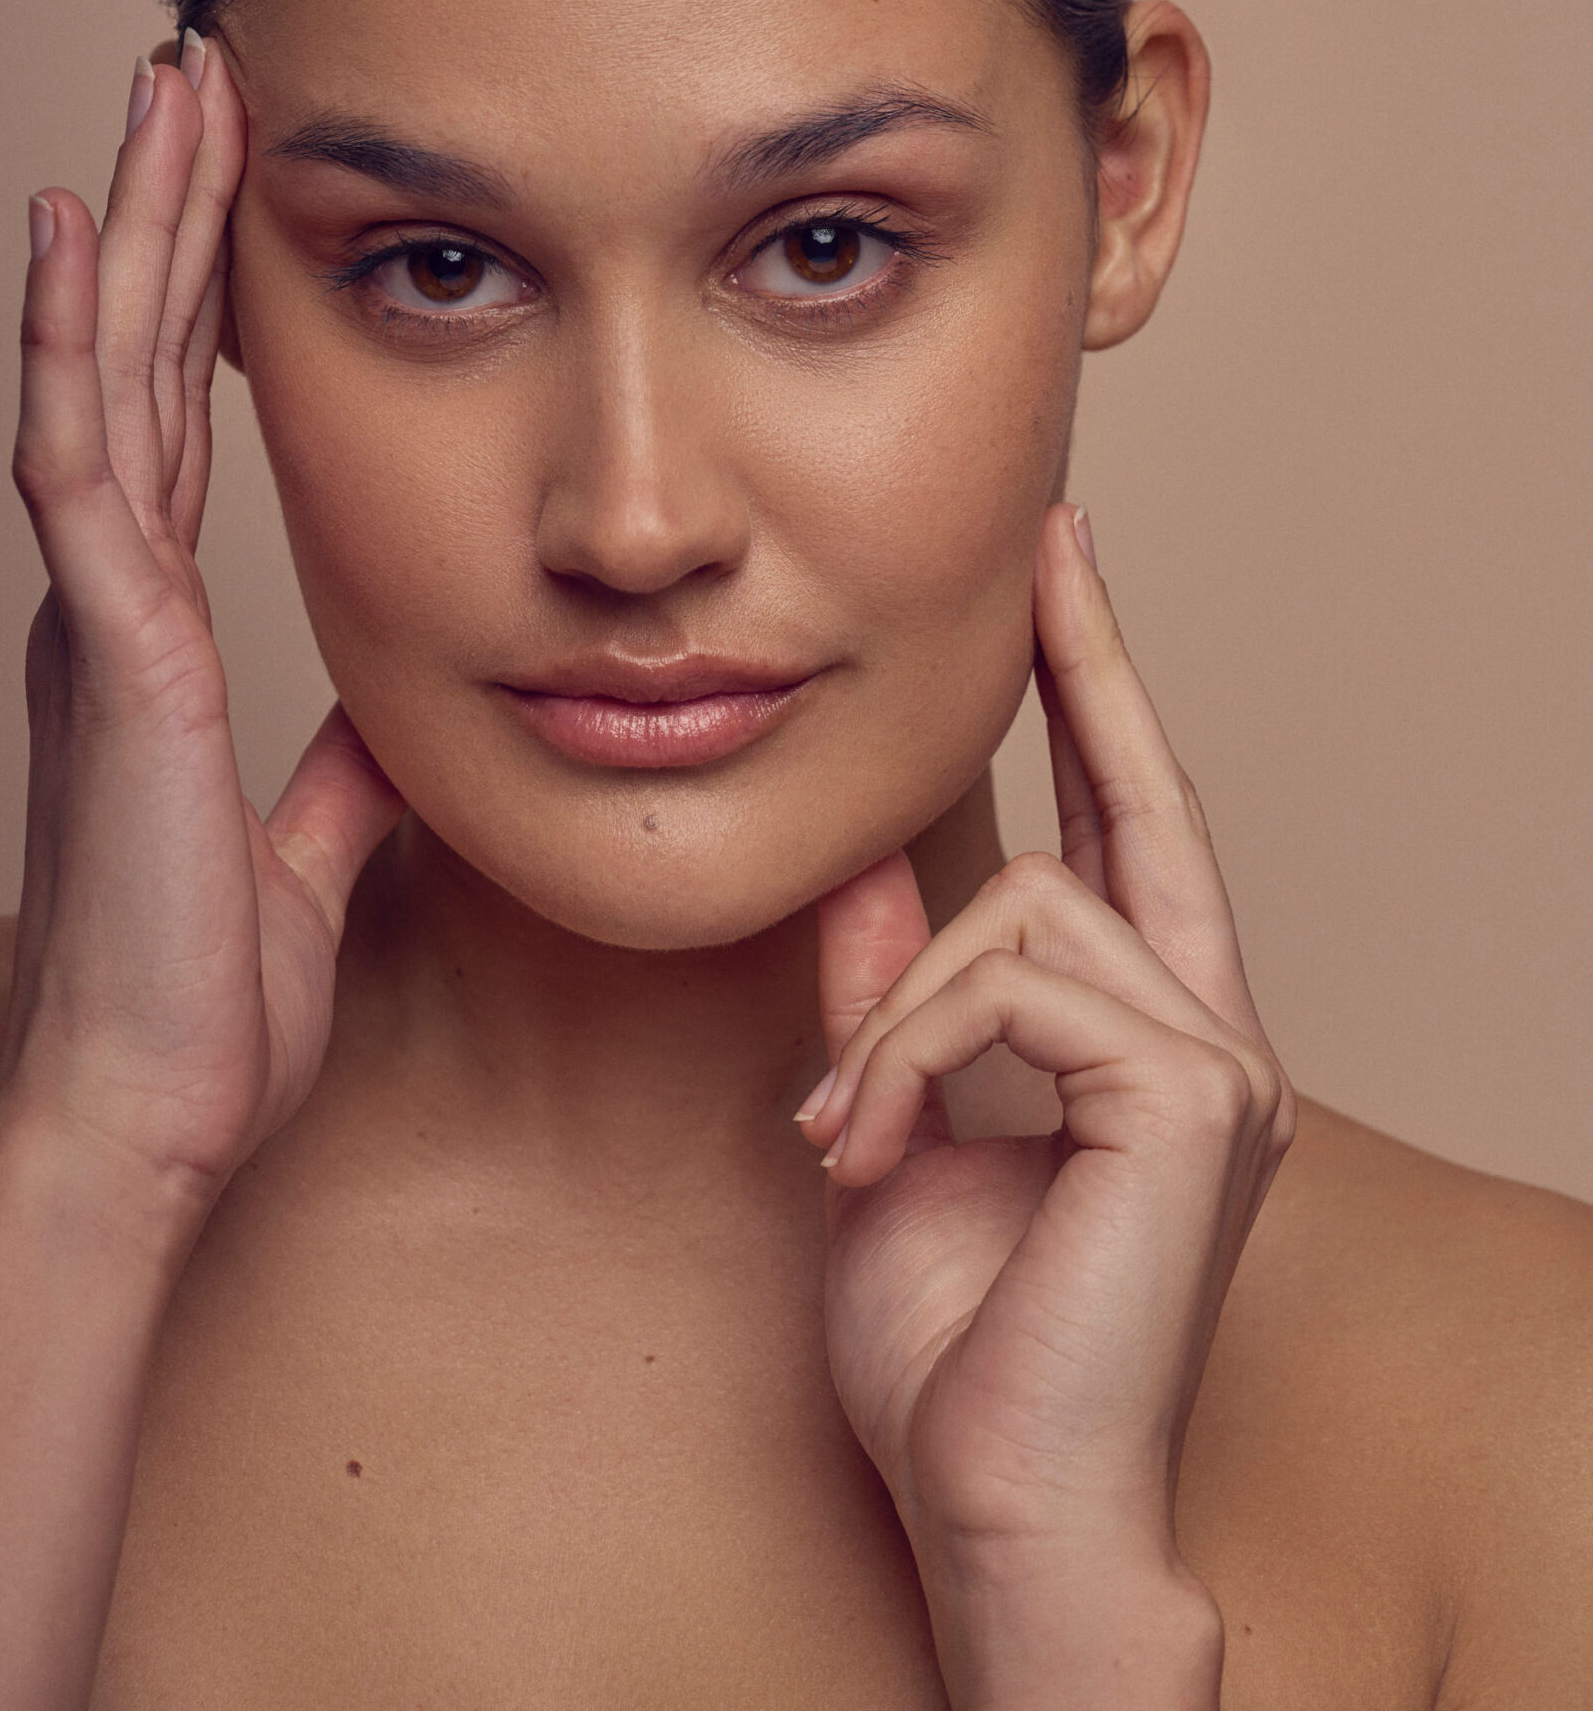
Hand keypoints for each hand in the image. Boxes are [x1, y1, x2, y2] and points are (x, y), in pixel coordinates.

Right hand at [0, 37, 402, 1209]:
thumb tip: (378, 720)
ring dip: (140, 228)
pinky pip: (83, 462)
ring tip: (164, 95)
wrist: (154, 1111)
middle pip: (148, 361)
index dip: (205, 298)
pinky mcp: (113, 649)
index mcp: (156, 633)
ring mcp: (102, 613)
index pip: (185, 422)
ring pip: (111, 371)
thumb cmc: (202, 996)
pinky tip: (83, 231)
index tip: (239, 187)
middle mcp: (116, 599)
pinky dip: (80, 340)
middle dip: (177, 215)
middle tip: (202, 80)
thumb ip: (331, 772)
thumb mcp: (296, 845)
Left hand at [795, 503, 1292, 1699]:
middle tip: (1050, 549)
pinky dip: (908, 1049)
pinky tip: (869, 1148)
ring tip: (844, 1135)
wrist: (999, 1510)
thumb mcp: (894, 1133)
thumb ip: (892, 1000)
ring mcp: (1215, 1061)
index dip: (1100, 703)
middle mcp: (1212, 1035)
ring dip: (894, 1013)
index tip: (1061, 587)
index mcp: (1153, 1044)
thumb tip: (865, 869)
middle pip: (1144, 802)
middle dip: (1091, 664)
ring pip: (1018, 908)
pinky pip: (1008, 980)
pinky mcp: (1186, 1091)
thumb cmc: (956, 1357)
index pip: (1128, 836)